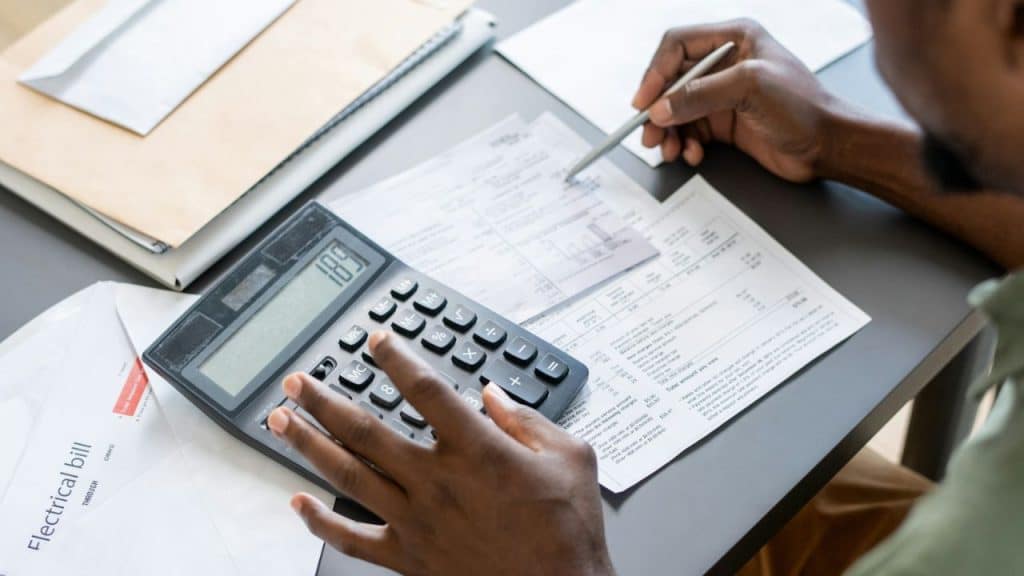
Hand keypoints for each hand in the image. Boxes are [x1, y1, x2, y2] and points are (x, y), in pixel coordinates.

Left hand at [266, 332, 614, 575]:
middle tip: (297, 381)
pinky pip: (354, 539)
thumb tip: (493, 396)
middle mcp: (437, 482)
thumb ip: (528, 420)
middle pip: (366, 430)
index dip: (396, 358)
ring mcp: (418, 520)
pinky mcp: (410, 557)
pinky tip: (298, 505)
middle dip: (324, 400)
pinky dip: (321, 523)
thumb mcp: (571, 458)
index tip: (376, 340)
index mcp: (477, 450)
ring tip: (281, 422)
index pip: (425, 390)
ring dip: (310, 445)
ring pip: (349, 475)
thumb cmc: (568, 532)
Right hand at [633, 19, 846, 182]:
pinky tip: (693, 154)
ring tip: (669, 150)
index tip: (645, 101)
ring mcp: (722, 94)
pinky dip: (685, 144)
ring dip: (668, 132)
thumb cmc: (804, 106)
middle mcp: (725, 63)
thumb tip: (661, 108)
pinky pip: (689, 131)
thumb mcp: (750, 88)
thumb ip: (701, 95)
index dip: (655, 72)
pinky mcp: (723, 123)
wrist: (829, 145)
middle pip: (671, 81)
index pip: (677, 46)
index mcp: (734, 39)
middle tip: (649, 133)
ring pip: (676, 110)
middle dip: (658, 109)